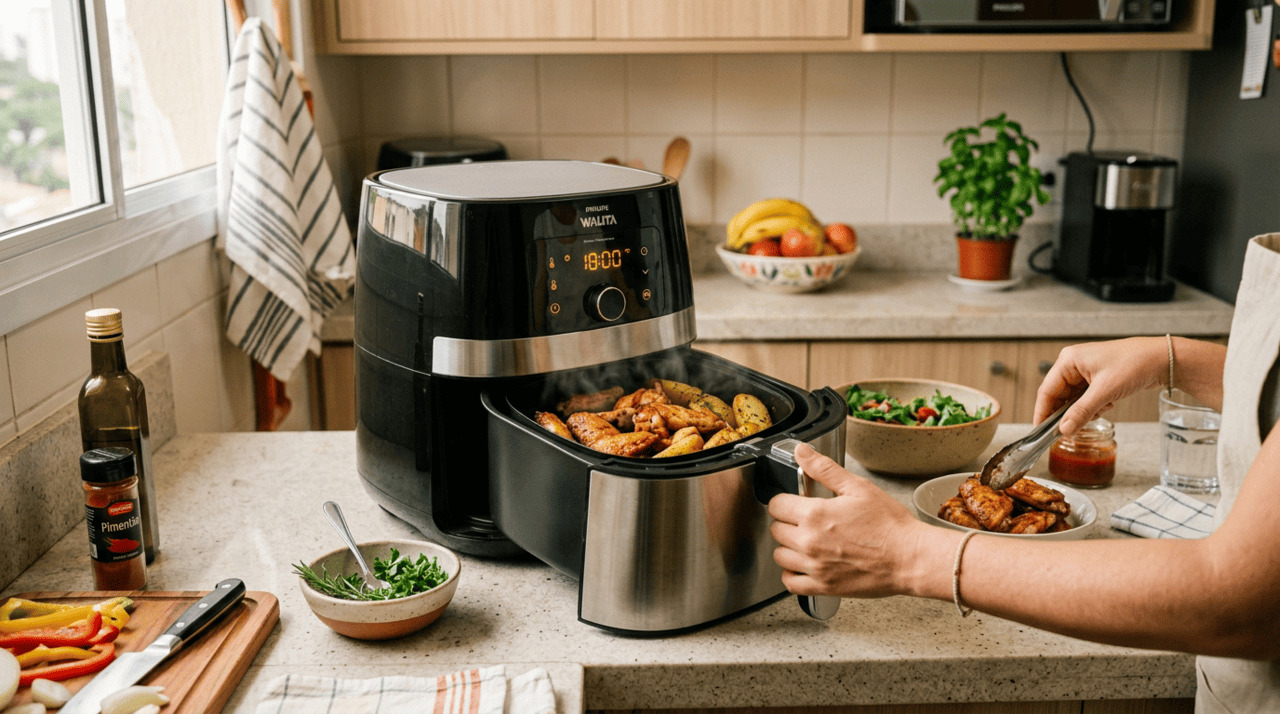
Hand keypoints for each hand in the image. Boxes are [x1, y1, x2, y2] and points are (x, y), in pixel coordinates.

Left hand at [768, 443, 928, 597]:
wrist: (910, 558)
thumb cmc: (890, 525)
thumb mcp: (858, 487)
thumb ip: (824, 469)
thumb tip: (802, 452)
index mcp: (815, 515)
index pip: (776, 505)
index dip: (785, 501)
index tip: (795, 503)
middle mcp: (810, 542)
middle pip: (776, 530)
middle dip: (787, 522)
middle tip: (806, 521)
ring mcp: (815, 567)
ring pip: (780, 556)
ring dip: (789, 547)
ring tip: (807, 542)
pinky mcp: (823, 586)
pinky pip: (791, 583)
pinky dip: (793, 574)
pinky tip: (805, 565)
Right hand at [1034, 337, 1165, 434]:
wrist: (1162, 359)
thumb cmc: (1134, 363)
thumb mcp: (1105, 391)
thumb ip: (1081, 412)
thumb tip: (1063, 430)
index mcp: (1068, 360)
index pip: (1046, 391)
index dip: (1042, 412)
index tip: (1040, 431)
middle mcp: (1073, 365)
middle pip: (1059, 396)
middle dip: (1067, 414)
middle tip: (1071, 430)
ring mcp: (1085, 372)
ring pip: (1073, 400)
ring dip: (1084, 411)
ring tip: (1101, 410)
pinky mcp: (1097, 379)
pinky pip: (1086, 399)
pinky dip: (1094, 407)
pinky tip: (1108, 404)